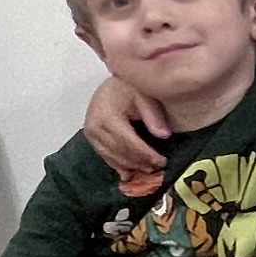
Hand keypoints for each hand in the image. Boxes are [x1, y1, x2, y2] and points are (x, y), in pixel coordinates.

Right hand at [81, 76, 175, 195]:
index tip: (162, 162)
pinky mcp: (91, 138)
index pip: (129, 142)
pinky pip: (105, 156)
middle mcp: (95, 127)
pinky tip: (130, 172)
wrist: (111, 84)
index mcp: (108, 116)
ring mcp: (91, 133)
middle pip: (120, 152)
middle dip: (140, 162)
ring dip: (130, 166)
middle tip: (157, 169)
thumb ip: (153, 116)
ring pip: (112, 157)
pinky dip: (118, 165)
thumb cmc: (129, 88)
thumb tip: (164, 135)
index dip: (146, 154)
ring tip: (148, 170)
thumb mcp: (144, 96)